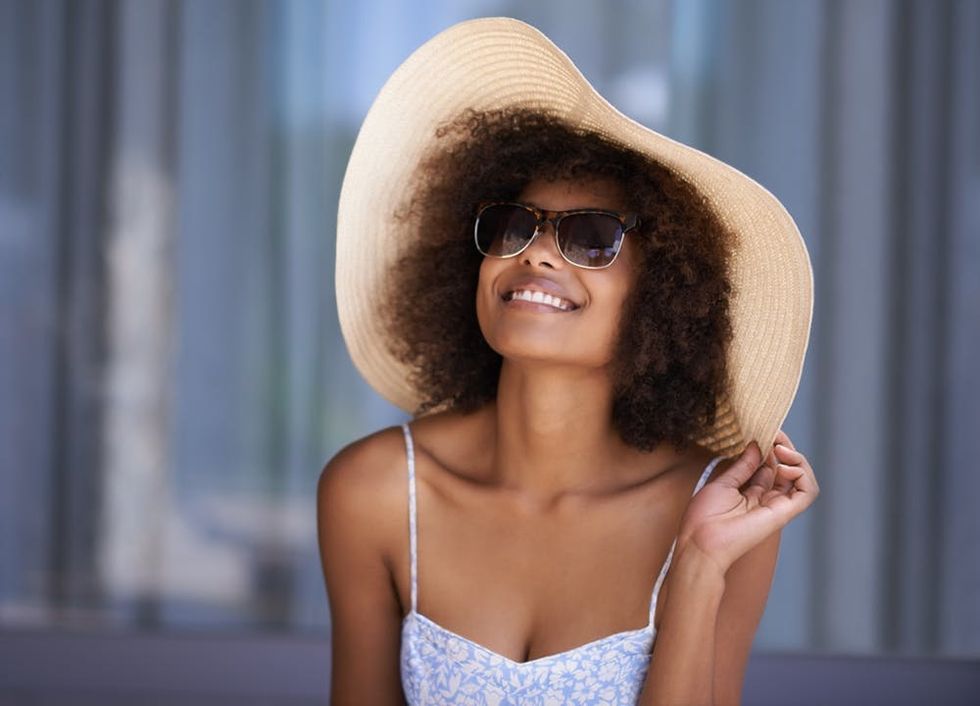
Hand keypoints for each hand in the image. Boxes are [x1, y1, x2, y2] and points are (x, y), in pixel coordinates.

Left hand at [676, 429, 819, 574]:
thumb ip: (744, 465)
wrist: (701, 542)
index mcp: (751, 493)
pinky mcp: (783, 513)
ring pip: (803, 479)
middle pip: (788, 470)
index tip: (765, 431)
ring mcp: (776, 506)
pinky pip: (808, 493)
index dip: (771, 447)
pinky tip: (784, 467)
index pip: (771, 465)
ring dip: (797, 459)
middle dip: (785, 448)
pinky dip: (802, 475)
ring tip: (780, 450)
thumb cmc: (705, 517)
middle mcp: (766, 499)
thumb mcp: (724, 483)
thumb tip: (757, 445)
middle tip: (775, 435)